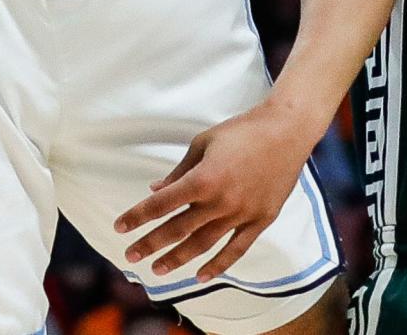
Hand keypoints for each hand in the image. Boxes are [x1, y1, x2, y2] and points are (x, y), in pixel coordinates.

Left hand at [115, 101, 316, 285]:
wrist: (286, 130)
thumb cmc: (242, 130)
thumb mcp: (205, 143)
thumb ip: (180, 171)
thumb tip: (156, 190)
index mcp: (204, 178)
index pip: (163, 203)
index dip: (139, 216)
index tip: (120, 227)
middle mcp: (221, 201)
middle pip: (178, 229)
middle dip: (151, 244)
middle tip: (130, 256)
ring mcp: (242, 214)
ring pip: (203, 245)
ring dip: (177, 260)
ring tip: (157, 270)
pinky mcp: (260, 220)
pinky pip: (236, 251)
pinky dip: (217, 266)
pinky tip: (200, 276)